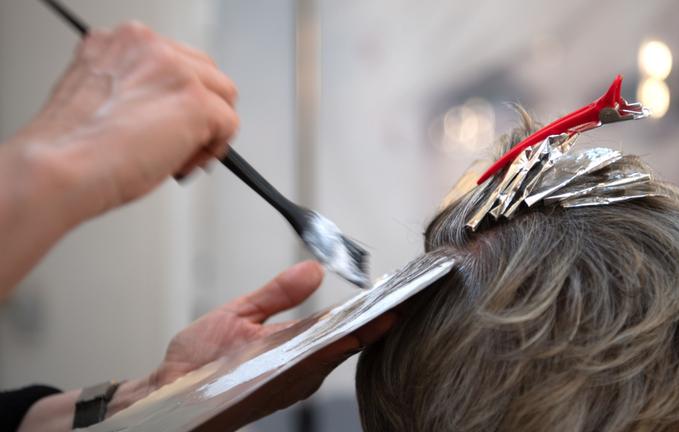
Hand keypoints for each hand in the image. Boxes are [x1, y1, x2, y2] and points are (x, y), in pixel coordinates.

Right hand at [10, 21, 238, 221]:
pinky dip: (215, 149)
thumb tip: (168, 111)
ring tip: (178, 156)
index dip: (176, 97)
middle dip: (199, 110)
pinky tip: (185, 163)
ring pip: (224, 96)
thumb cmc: (72, 149)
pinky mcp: (195, 100)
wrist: (60, 169)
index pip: (175, 60)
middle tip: (179, 144)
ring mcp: (175, 70)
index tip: (168, 122)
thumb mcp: (102, 97)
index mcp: (121, 41)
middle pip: (206, 72)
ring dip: (209, 129)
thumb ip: (137, 90)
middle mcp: (148, 46)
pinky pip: (230, 124)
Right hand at [18, 261, 392, 430]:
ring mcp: (299, 385)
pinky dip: (337, 343)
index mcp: (295, 355)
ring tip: (380, 305)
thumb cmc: (199, 366)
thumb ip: (278, 293)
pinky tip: (341, 329)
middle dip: (376, 320)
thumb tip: (313, 270)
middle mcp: (304, 375)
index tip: (404, 298)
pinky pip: (323, 363)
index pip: (351, 332)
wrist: (174, 407)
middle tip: (401, 295)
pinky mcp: (290, 390)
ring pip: (338, 355)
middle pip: (351, 344)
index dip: (380, 315)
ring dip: (359, 332)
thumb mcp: (235, 317)